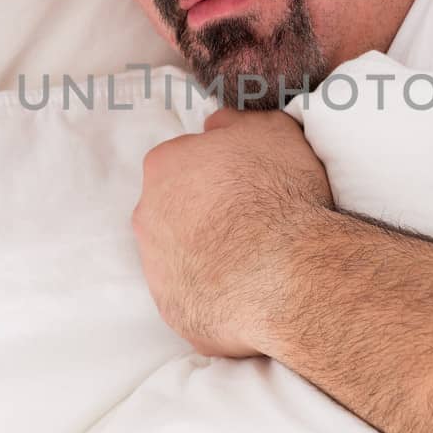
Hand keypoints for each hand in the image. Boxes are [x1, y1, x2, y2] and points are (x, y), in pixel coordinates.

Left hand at [132, 107, 333, 357]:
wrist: (284, 273)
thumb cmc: (278, 193)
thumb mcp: (270, 131)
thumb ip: (236, 122)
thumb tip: (216, 124)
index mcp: (164, 166)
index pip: (183, 162)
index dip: (218, 172)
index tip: (246, 184)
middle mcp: (148, 215)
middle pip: (174, 209)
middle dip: (206, 214)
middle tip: (250, 222)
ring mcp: (157, 268)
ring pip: (180, 256)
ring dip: (208, 255)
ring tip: (254, 262)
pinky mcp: (174, 310)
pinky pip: (194, 298)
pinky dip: (216, 295)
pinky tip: (249, 293)